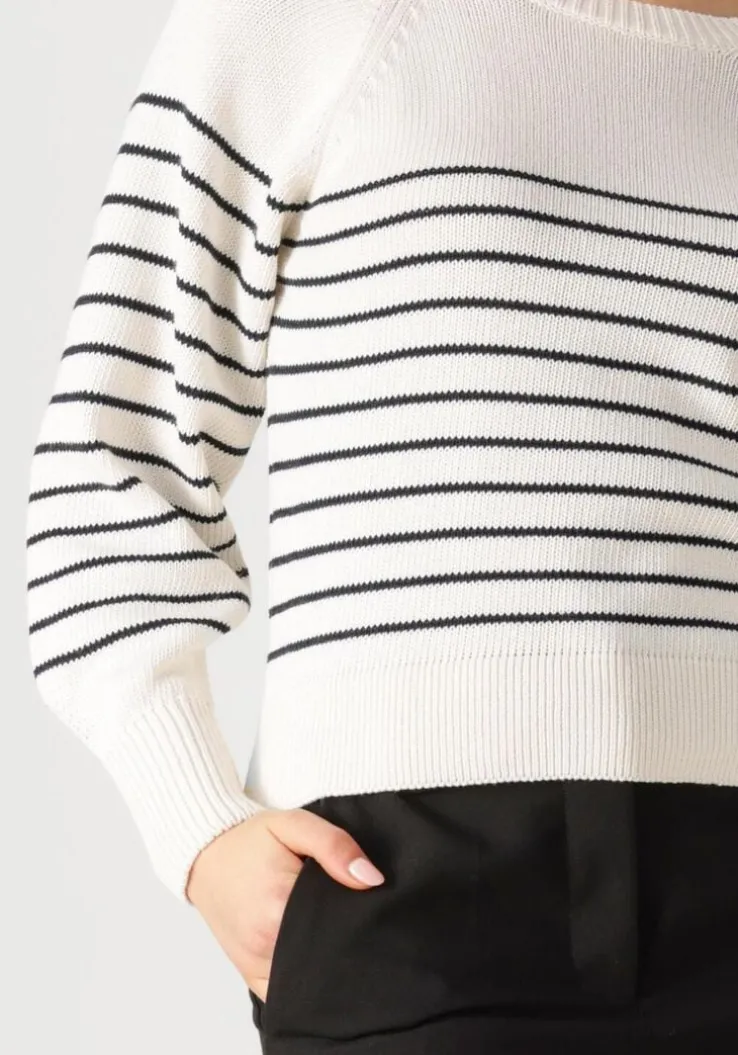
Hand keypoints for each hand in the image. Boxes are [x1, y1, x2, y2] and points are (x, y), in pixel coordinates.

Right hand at [184, 806, 385, 1000]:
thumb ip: (334, 846)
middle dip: (349, 940)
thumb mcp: (293, 824)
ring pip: (313, 979)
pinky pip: (291, 995)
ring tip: (338, 934)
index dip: (363, 915)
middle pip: (330, 955)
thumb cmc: (249, 841)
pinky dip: (308, 983)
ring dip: (330, 963)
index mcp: (281, 907)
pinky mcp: (254, 979)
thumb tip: (371, 879)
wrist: (204, 858)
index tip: (370, 903)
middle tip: (356, 916)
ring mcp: (260, 967)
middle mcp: (269, 946)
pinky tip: (319, 959)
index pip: (343, 924)